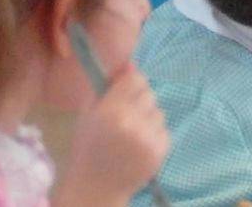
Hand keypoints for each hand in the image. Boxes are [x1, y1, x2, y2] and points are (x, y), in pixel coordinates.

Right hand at [53, 64, 168, 206]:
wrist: (96, 187)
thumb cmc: (88, 146)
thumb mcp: (88, 112)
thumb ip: (106, 86)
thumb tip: (130, 65)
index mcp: (110, 111)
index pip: (135, 79)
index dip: (130, 82)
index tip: (123, 90)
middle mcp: (131, 123)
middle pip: (148, 92)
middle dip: (138, 99)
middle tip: (125, 115)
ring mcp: (148, 139)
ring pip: (158, 111)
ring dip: (147, 117)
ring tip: (131, 133)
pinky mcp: (161, 152)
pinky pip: (164, 129)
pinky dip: (154, 133)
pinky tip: (139, 145)